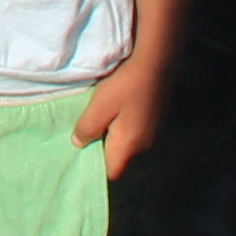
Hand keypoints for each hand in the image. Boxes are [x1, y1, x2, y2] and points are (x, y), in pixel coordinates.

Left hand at [74, 48, 171, 175]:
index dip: (95, 169)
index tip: (79, 157)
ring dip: (111, 137)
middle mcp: (143, 146)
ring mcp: (151, 133)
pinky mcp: (154, 120)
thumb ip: (87, 128)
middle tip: (82, 136)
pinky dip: (121, 127)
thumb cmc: (126, 86)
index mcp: (129, 146)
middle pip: (118, 159)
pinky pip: (133, 132)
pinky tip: (114, 112)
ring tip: (96, 122)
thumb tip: (78, 143)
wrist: (156, 63)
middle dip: (101, 150)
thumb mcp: (99, 106)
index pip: (111, 172)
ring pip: (126, 144)